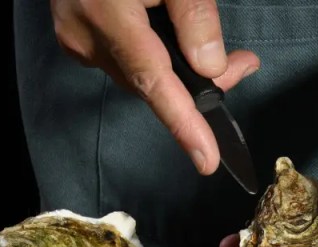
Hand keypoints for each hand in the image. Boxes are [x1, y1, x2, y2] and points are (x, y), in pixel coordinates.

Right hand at [51, 0, 259, 173]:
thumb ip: (194, 13)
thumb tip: (210, 67)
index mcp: (108, 13)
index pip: (154, 82)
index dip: (183, 124)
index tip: (206, 160)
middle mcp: (85, 35)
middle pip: (151, 81)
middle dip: (199, 84)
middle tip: (245, 65)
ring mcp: (74, 37)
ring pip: (138, 72)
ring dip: (178, 70)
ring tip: (224, 56)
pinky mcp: (73, 33)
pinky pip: (122, 58)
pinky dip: (154, 56)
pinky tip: (173, 38)